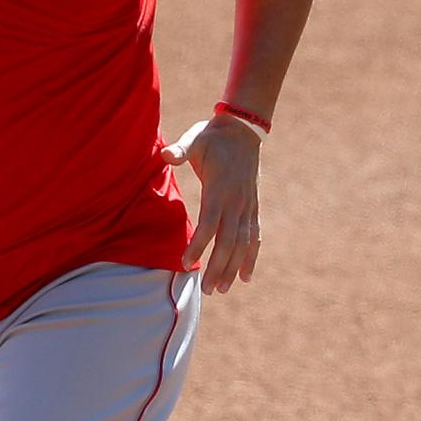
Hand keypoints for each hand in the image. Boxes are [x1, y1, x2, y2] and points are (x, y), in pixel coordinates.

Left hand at [170, 112, 263, 292]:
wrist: (244, 130)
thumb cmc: (213, 136)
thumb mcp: (195, 138)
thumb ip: (181, 149)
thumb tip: (167, 155)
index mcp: (220, 189)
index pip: (210, 223)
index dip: (199, 244)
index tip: (186, 263)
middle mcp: (237, 201)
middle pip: (228, 241)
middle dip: (218, 267)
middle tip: (208, 290)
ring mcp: (248, 206)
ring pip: (242, 243)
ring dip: (233, 267)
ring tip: (223, 289)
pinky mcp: (253, 207)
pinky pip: (254, 237)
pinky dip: (251, 257)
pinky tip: (246, 277)